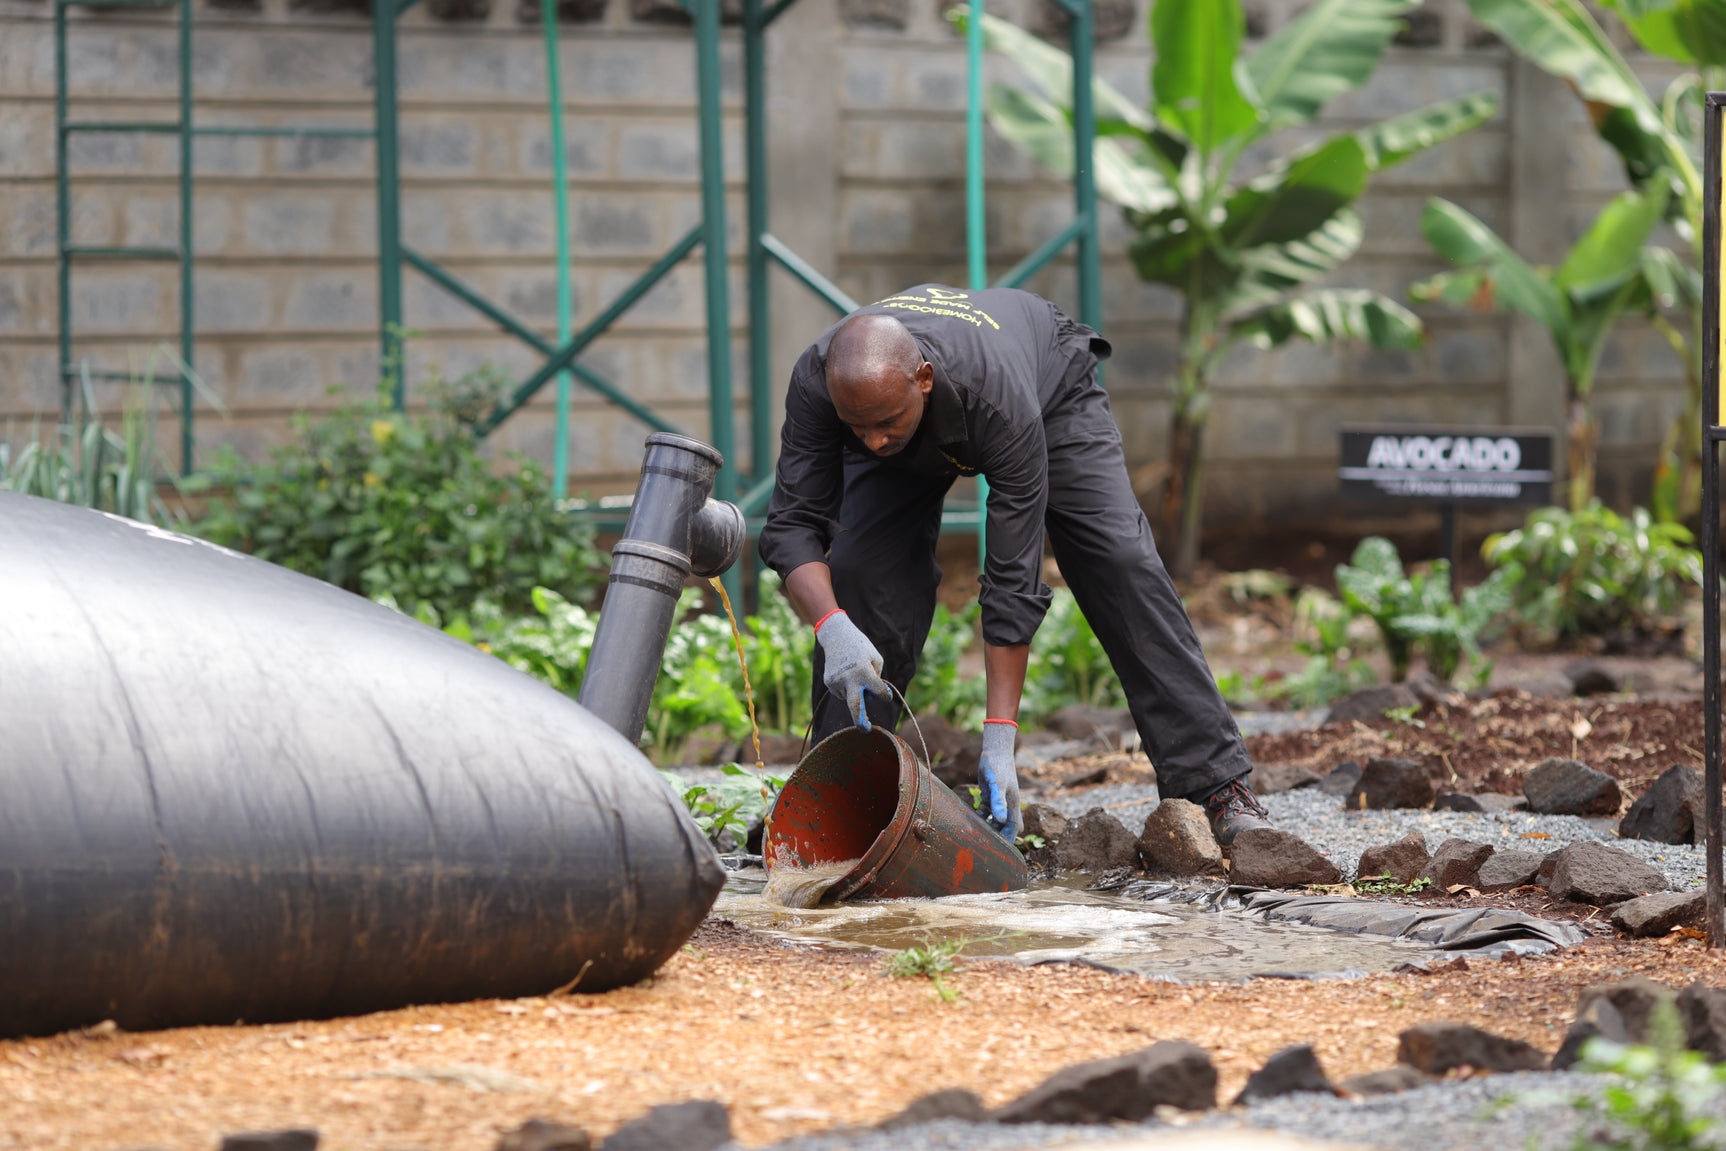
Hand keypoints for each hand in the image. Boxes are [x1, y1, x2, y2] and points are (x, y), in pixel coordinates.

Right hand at [814, 610, 890, 728]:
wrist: (837, 636)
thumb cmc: (861, 648)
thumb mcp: (875, 659)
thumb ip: (876, 679)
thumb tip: (870, 697)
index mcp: (864, 671)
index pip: (877, 690)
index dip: (884, 695)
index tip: (886, 696)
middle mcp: (849, 678)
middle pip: (855, 706)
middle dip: (861, 720)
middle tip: (866, 730)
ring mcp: (837, 681)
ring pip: (850, 697)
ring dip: (856, 692)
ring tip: (854, 673)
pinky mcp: (829, 682)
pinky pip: (841, 693)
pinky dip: (847, 688)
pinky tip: (846, 674)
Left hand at [977, 720, 1020, 838]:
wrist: (995, 750)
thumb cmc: (998, 767)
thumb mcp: (997, 785)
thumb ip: (999, 803)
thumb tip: (1000, 820)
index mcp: (1013, 804)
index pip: (1014, 828)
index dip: (1008, 839)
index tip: (999, 850)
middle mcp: (1007, 804)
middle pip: (1005, 826)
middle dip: (998, 835)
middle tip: (984, 845)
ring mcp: (998, 800)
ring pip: (995, 819)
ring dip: (988, 826)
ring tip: (975, 836)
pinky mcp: (989, 795)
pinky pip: (986, 811)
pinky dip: (980, 816)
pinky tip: (971, 820)